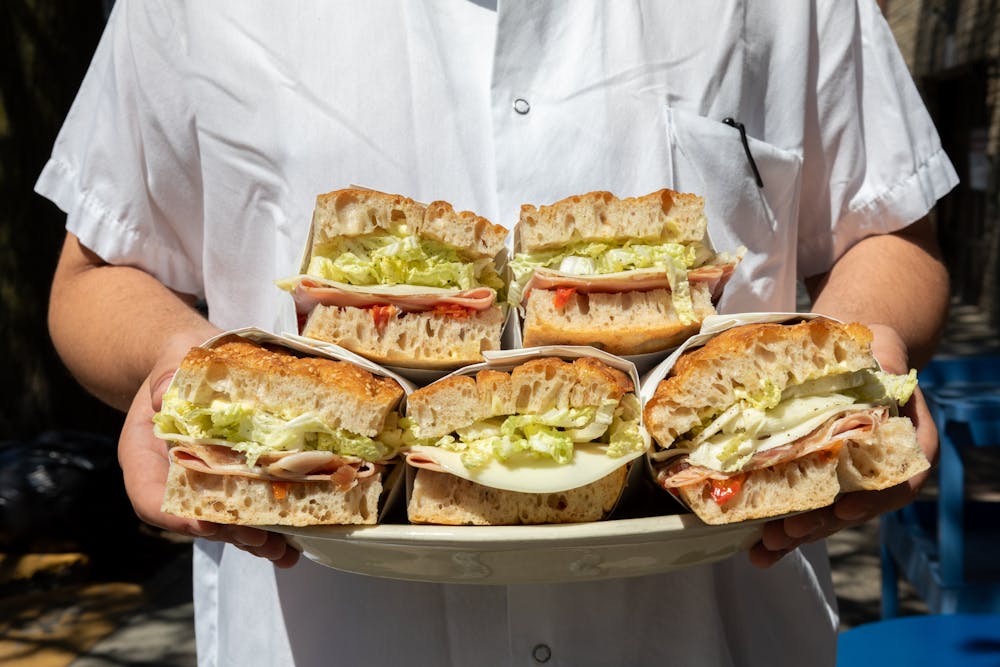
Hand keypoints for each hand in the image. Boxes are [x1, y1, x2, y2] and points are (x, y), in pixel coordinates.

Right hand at [118, 331, 299, 567]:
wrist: (199, 363)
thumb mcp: (173, 359)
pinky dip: (271, 529)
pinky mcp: (236, 483)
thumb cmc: (183, 362)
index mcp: (145, 454)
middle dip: (229, 533)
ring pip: (225, 524)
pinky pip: (249, 511)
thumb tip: (163, 396)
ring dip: (254, 540)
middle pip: (196, 519)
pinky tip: (294, 544)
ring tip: (282, 551)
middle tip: (259, 540)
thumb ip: (167, 375)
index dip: (175, 515)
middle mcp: (175, 478)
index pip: (150, 496)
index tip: (204, 522)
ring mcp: (207, 484)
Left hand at [748, 324, 936, 566]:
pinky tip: (757, 551)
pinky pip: (802, 513)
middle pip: (856, 507)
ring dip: (796, 536)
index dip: (873, 497)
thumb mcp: (879, 347)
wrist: (846, 357)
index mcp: (908, 440)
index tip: (845, 506)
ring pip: (826, 516)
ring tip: (765, 547)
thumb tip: (881, 369)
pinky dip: (780, 534)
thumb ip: (882, 360)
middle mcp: (879, 468)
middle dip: (821, 523)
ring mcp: (847, 481)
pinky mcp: (816, 485)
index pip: (900, 478)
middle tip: (789, 532)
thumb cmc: (865, 350)